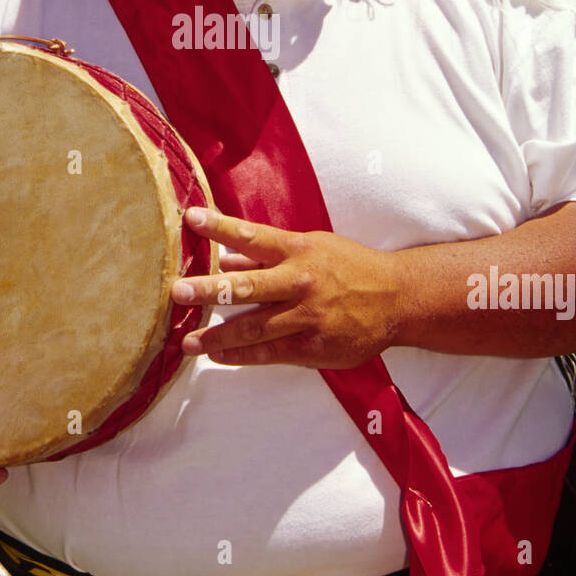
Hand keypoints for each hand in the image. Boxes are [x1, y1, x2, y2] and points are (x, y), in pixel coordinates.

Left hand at [174, 207, 402, 368]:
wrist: (397, 298)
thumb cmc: (349, 267)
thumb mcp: (312, 247)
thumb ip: (268, 255)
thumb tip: (226, 256)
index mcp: (299, 251)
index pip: (252, 235)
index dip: (220, 226)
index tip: (191, 219)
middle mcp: (301, 281)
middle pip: (248, 285)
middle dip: (210, 289)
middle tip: (178, 291)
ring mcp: (307, 316)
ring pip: (255, 327)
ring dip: (218, 336)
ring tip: (188, 341)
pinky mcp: (314, 346)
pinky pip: (270, 353)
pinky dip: (241, 357)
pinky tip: (218, 356)